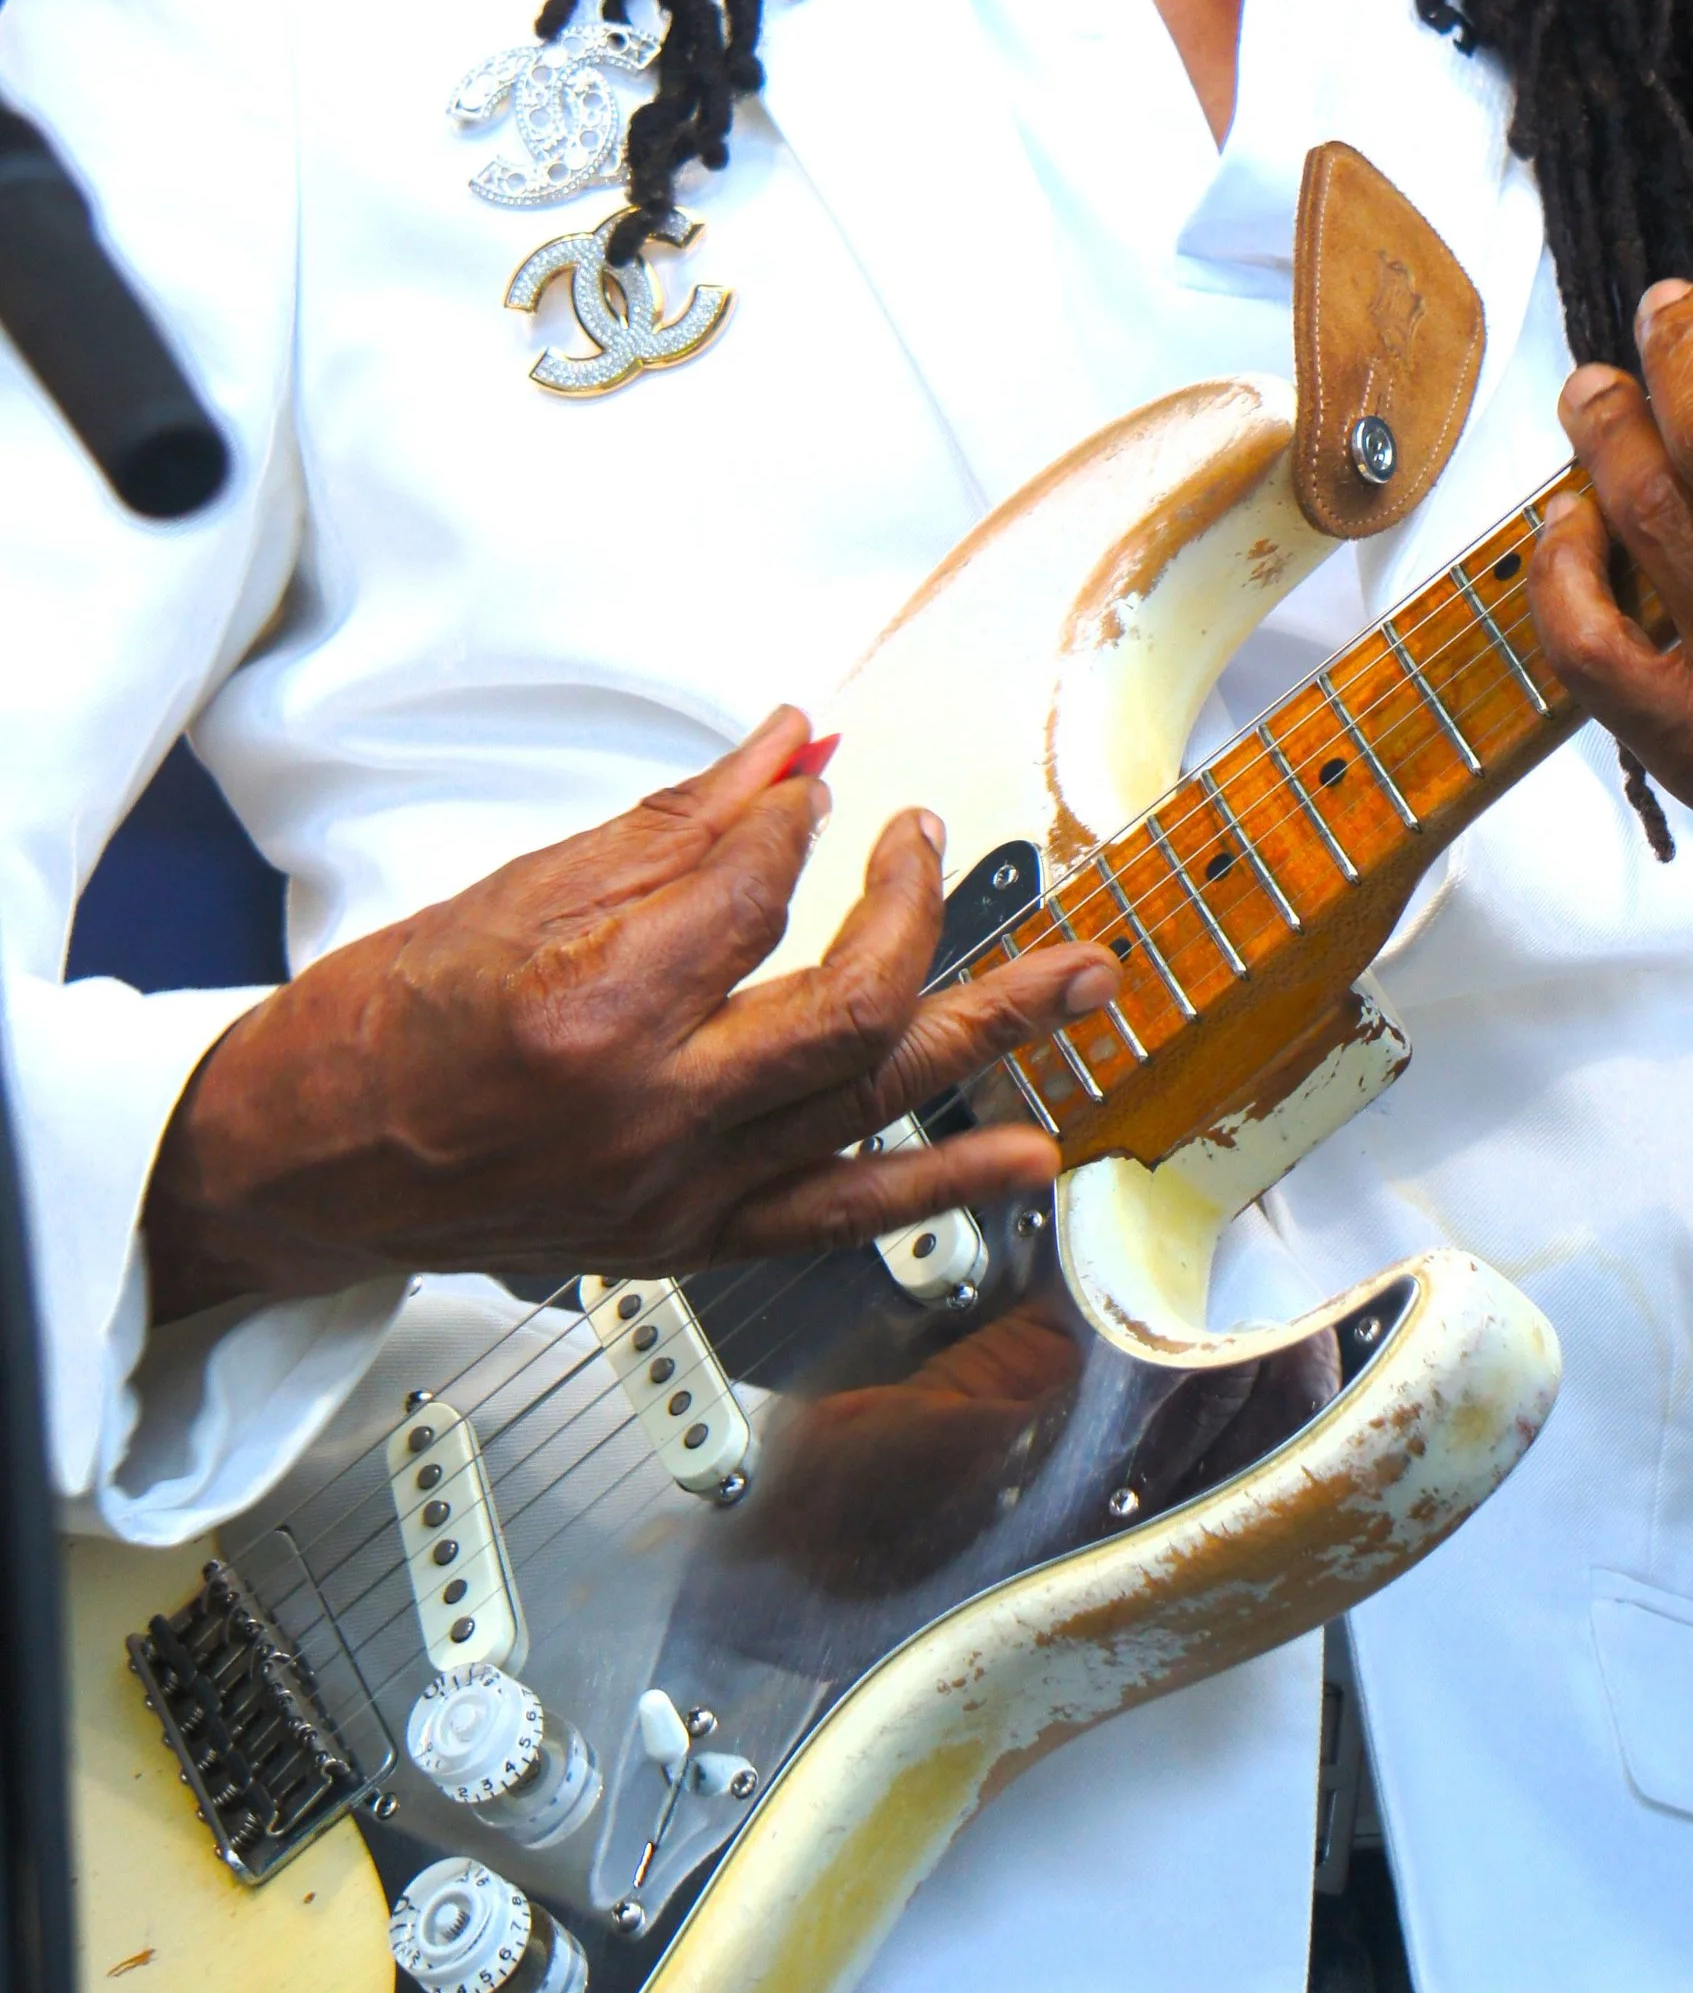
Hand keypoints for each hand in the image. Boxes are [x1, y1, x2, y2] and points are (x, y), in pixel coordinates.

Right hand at [142, 706, 1115, 1323]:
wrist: (305, 1163)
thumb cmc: (382, 1027)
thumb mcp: (521, 889)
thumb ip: (680, 825)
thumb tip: (790, 751)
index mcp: (593, 1010)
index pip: (754, 892)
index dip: (794, 823)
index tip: (804, 789)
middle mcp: (650, 1114)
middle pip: (851, 1005)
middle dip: (916, 908)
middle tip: (924, 840)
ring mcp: (678, 1192)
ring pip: (875, 1105)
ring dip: (992, 1031)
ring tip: (1086, 978)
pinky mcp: (689, 1241)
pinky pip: (842, 1216)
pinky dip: (945, 1184)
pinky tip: (1029, 1154)